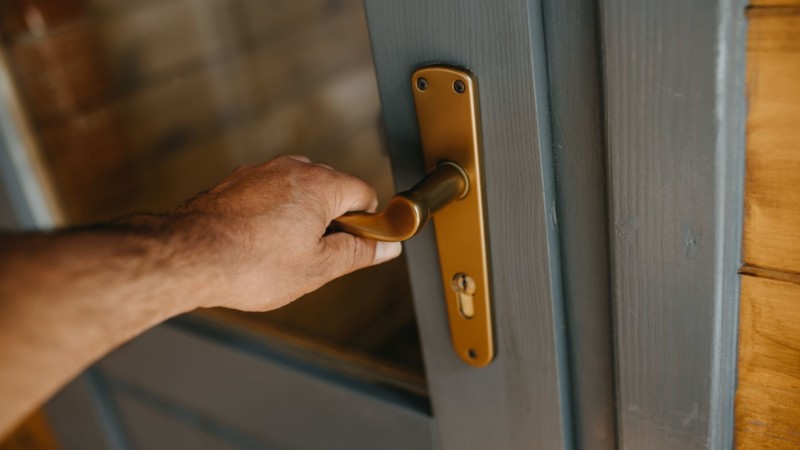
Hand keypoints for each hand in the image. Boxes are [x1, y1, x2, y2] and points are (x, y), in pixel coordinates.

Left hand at [172, 155, 401, 311]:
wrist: (189, 257)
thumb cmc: (252, 264)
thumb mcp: (318, 268)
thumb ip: (358, 252)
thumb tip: (387, 246)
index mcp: (320, 184)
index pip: (363, 193)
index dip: (367, 223)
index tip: (358, 246)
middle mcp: (292, 168)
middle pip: (331, 189)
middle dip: (332, 220)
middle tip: (317, 257)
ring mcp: (260, 172)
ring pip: (297, 192)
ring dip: (300, 218)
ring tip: (282, 254)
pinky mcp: (235, 182)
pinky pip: (268, 194)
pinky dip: (272, 215)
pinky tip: (258, 244)